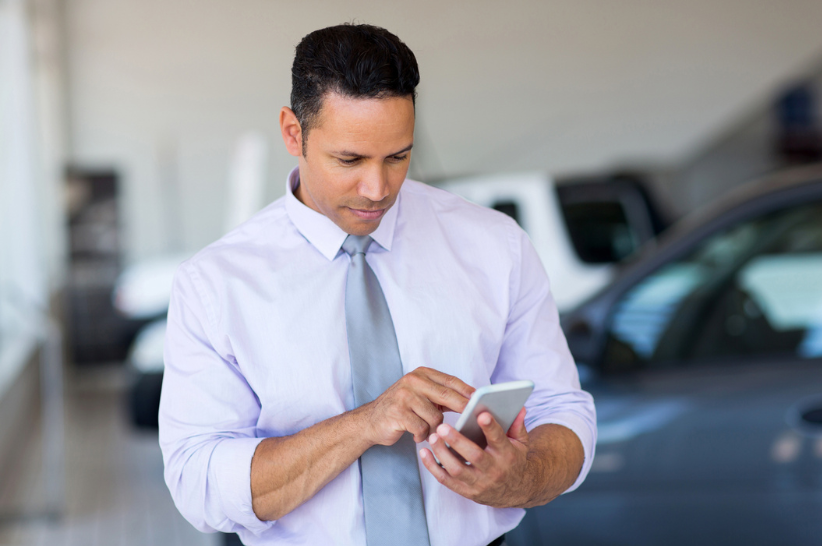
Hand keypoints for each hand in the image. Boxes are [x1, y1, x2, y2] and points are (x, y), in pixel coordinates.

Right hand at [360, 367, 474, 445]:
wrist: (370, 421)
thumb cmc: (401, 409)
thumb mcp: (421, 396)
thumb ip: (441, 395)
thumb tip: (471, 401)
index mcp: (421, 374)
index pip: (451, 381)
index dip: (468, 392)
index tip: (483, 401)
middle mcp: (413, 381)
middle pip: (447, 396)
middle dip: (463, 408)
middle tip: (474, 419)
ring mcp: (404, 396)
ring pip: (435, 417)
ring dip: (434, 429)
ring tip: (426, 431)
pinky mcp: (398, 413)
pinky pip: (422, 428)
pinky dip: (422, 436)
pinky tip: (416, 436)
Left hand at [419, 408, 531, 506]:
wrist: (515, 491)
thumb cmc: (514, 460)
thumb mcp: (520, 443)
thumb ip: (516, 424)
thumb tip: (518, 406)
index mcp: (508, 455)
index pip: (499, 440)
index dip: (490, 428)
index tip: (481, 414)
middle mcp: (494, 471)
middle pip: (474, 456)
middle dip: (457, 441)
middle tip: (442, 427)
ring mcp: (479, 483)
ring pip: (457, 470)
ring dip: (442, 454)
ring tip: (432, 437)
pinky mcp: (467, 491)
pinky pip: (446, 480)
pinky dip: (433, 467)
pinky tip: (424, 453)